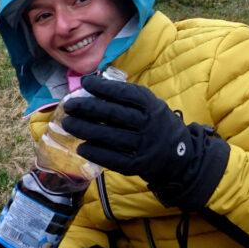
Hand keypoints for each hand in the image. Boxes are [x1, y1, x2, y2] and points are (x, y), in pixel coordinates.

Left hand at [62, 74, 228, 208]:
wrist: (181, 158)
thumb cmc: (157, 125)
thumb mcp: (151, 106)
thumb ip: (127, 97)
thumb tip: (93, 83)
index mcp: (152, 106)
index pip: (125, 93)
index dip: (103, 87)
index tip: (85, 82)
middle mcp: (149, 125)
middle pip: (113, 114)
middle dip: (87, 108)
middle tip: (68, 105)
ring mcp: (143, 146)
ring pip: (109, 136)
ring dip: (85, 129)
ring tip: (67, 124)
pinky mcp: (137, 165)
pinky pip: (112, 159)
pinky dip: (95, 153)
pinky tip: (81, 147)